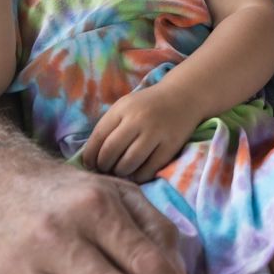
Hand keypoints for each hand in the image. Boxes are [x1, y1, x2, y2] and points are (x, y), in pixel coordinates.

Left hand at [83, 85, 198, 182]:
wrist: (184, 97)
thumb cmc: (148, 105)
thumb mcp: (125, 106)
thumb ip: (108, 126)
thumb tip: (91, 158)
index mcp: (123, 108)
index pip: (98, 137)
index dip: (90, 156)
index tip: (91, 164)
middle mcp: (139, 120)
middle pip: (111, 152)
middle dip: (103, 166)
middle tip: (105, 169)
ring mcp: (156, 133)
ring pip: (128, 163)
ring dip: (120, 172)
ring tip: (121, 170)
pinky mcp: (171, 146)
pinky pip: (148, 170)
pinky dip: (139, 176)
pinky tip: (137, 172)